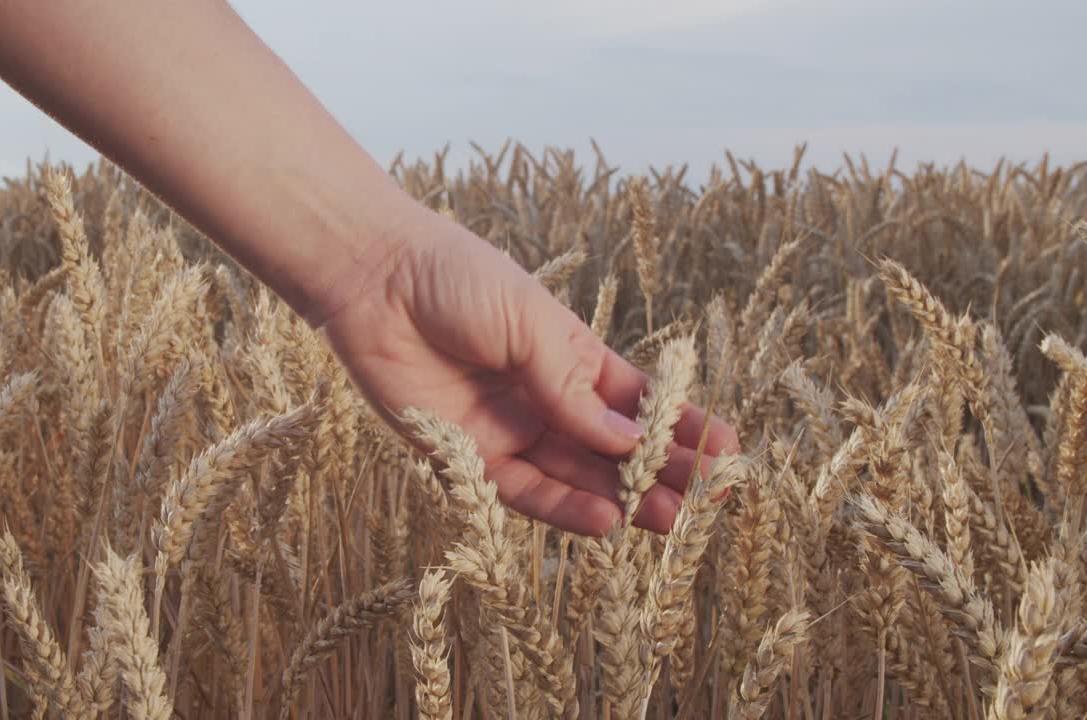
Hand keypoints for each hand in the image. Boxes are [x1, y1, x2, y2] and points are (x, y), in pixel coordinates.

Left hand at [319, 205, 738, 535]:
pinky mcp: (466, 457)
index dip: (683, 427)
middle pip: (614, 450)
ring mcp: (510, 431)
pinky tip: (605, 519)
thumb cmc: (457, 280)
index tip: (728, 450)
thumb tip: (628, 439)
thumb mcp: (530, 323)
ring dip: (623, 500)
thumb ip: (573, 386)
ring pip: (577, 478)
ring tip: (670, 520)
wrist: (376, 281)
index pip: (639, 403)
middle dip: (662, 473)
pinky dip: (563, 508)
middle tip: (708, 500)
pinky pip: (523, 492)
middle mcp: (547, 401)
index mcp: (573, 359)